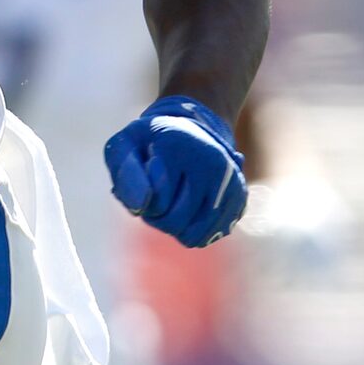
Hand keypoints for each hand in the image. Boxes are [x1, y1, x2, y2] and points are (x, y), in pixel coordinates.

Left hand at [103, 95, 247, 247]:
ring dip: (176, 226)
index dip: (141, 201)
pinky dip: (194, 230)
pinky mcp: (239, 198)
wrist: (191, 128)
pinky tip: (190, 208)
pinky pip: (209, 236)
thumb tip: (141, 206)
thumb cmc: (150, 143)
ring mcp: (230, 182)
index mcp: (181, 147)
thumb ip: (125, 173)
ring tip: (173, 201)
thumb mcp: (124, 146)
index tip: (146, 178)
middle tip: (157, 195)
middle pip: (174, 223)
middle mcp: (212, 163)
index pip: (155, 204)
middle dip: (158, 217)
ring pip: (193, 236)